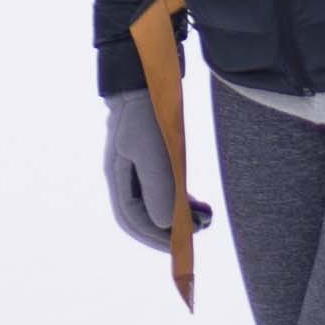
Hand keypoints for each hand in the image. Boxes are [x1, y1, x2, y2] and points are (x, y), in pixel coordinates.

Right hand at [104, 87, 197, 252]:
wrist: (146, 75)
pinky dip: (181, 197)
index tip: (181, 249)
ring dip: (180, 214)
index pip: (132, 220)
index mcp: (118, 177)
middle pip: (144, 215)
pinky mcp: (152, 154)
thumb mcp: (153, 152)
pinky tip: (198, 201)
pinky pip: (165, 185)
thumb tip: (166, 226)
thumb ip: (158, 188)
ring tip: (206, 217)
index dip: (155, 239)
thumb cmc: (147, 113)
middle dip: (170, 230)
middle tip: (199, 233)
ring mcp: (138, 164)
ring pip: (157, 201)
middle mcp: (125, 175)